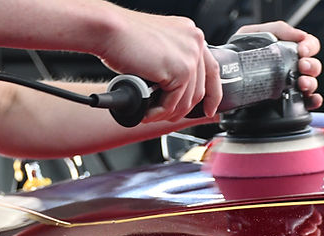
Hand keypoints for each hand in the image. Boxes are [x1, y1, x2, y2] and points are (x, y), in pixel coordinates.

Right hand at [97, 9, 221, 121]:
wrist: (109, 31)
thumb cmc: (123, 38)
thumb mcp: (158, 48)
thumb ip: (173, 62)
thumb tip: (177, 88)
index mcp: (191, 35)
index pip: (212, 70)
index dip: (213, 95)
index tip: (208, 110)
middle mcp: (195, 42)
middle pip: (200, 90)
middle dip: (182, 110)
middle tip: (164, 116)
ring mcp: (190, 55)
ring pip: (186, 101)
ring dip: (167, 114)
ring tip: (150, 114)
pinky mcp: (181, 70)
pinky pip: (173, 103)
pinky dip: (158, 113)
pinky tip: (146, 113)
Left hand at [237, 21, 322, 108]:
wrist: (222, 79)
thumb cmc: (238, 55)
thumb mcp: (252, 33)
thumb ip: (277, 30)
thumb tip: (299, 35)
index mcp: (287, 51)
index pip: (309, 46)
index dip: (310, 46)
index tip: (302, 50)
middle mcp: (292, 68)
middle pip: (313, 66)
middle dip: (311, 66)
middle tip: (301, 66)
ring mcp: (290, 86)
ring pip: (311, 84)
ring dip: (310, 83)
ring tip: (301, 83)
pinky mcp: (285, 103)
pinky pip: (306, 103)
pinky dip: (313, 101)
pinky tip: (310, 99)